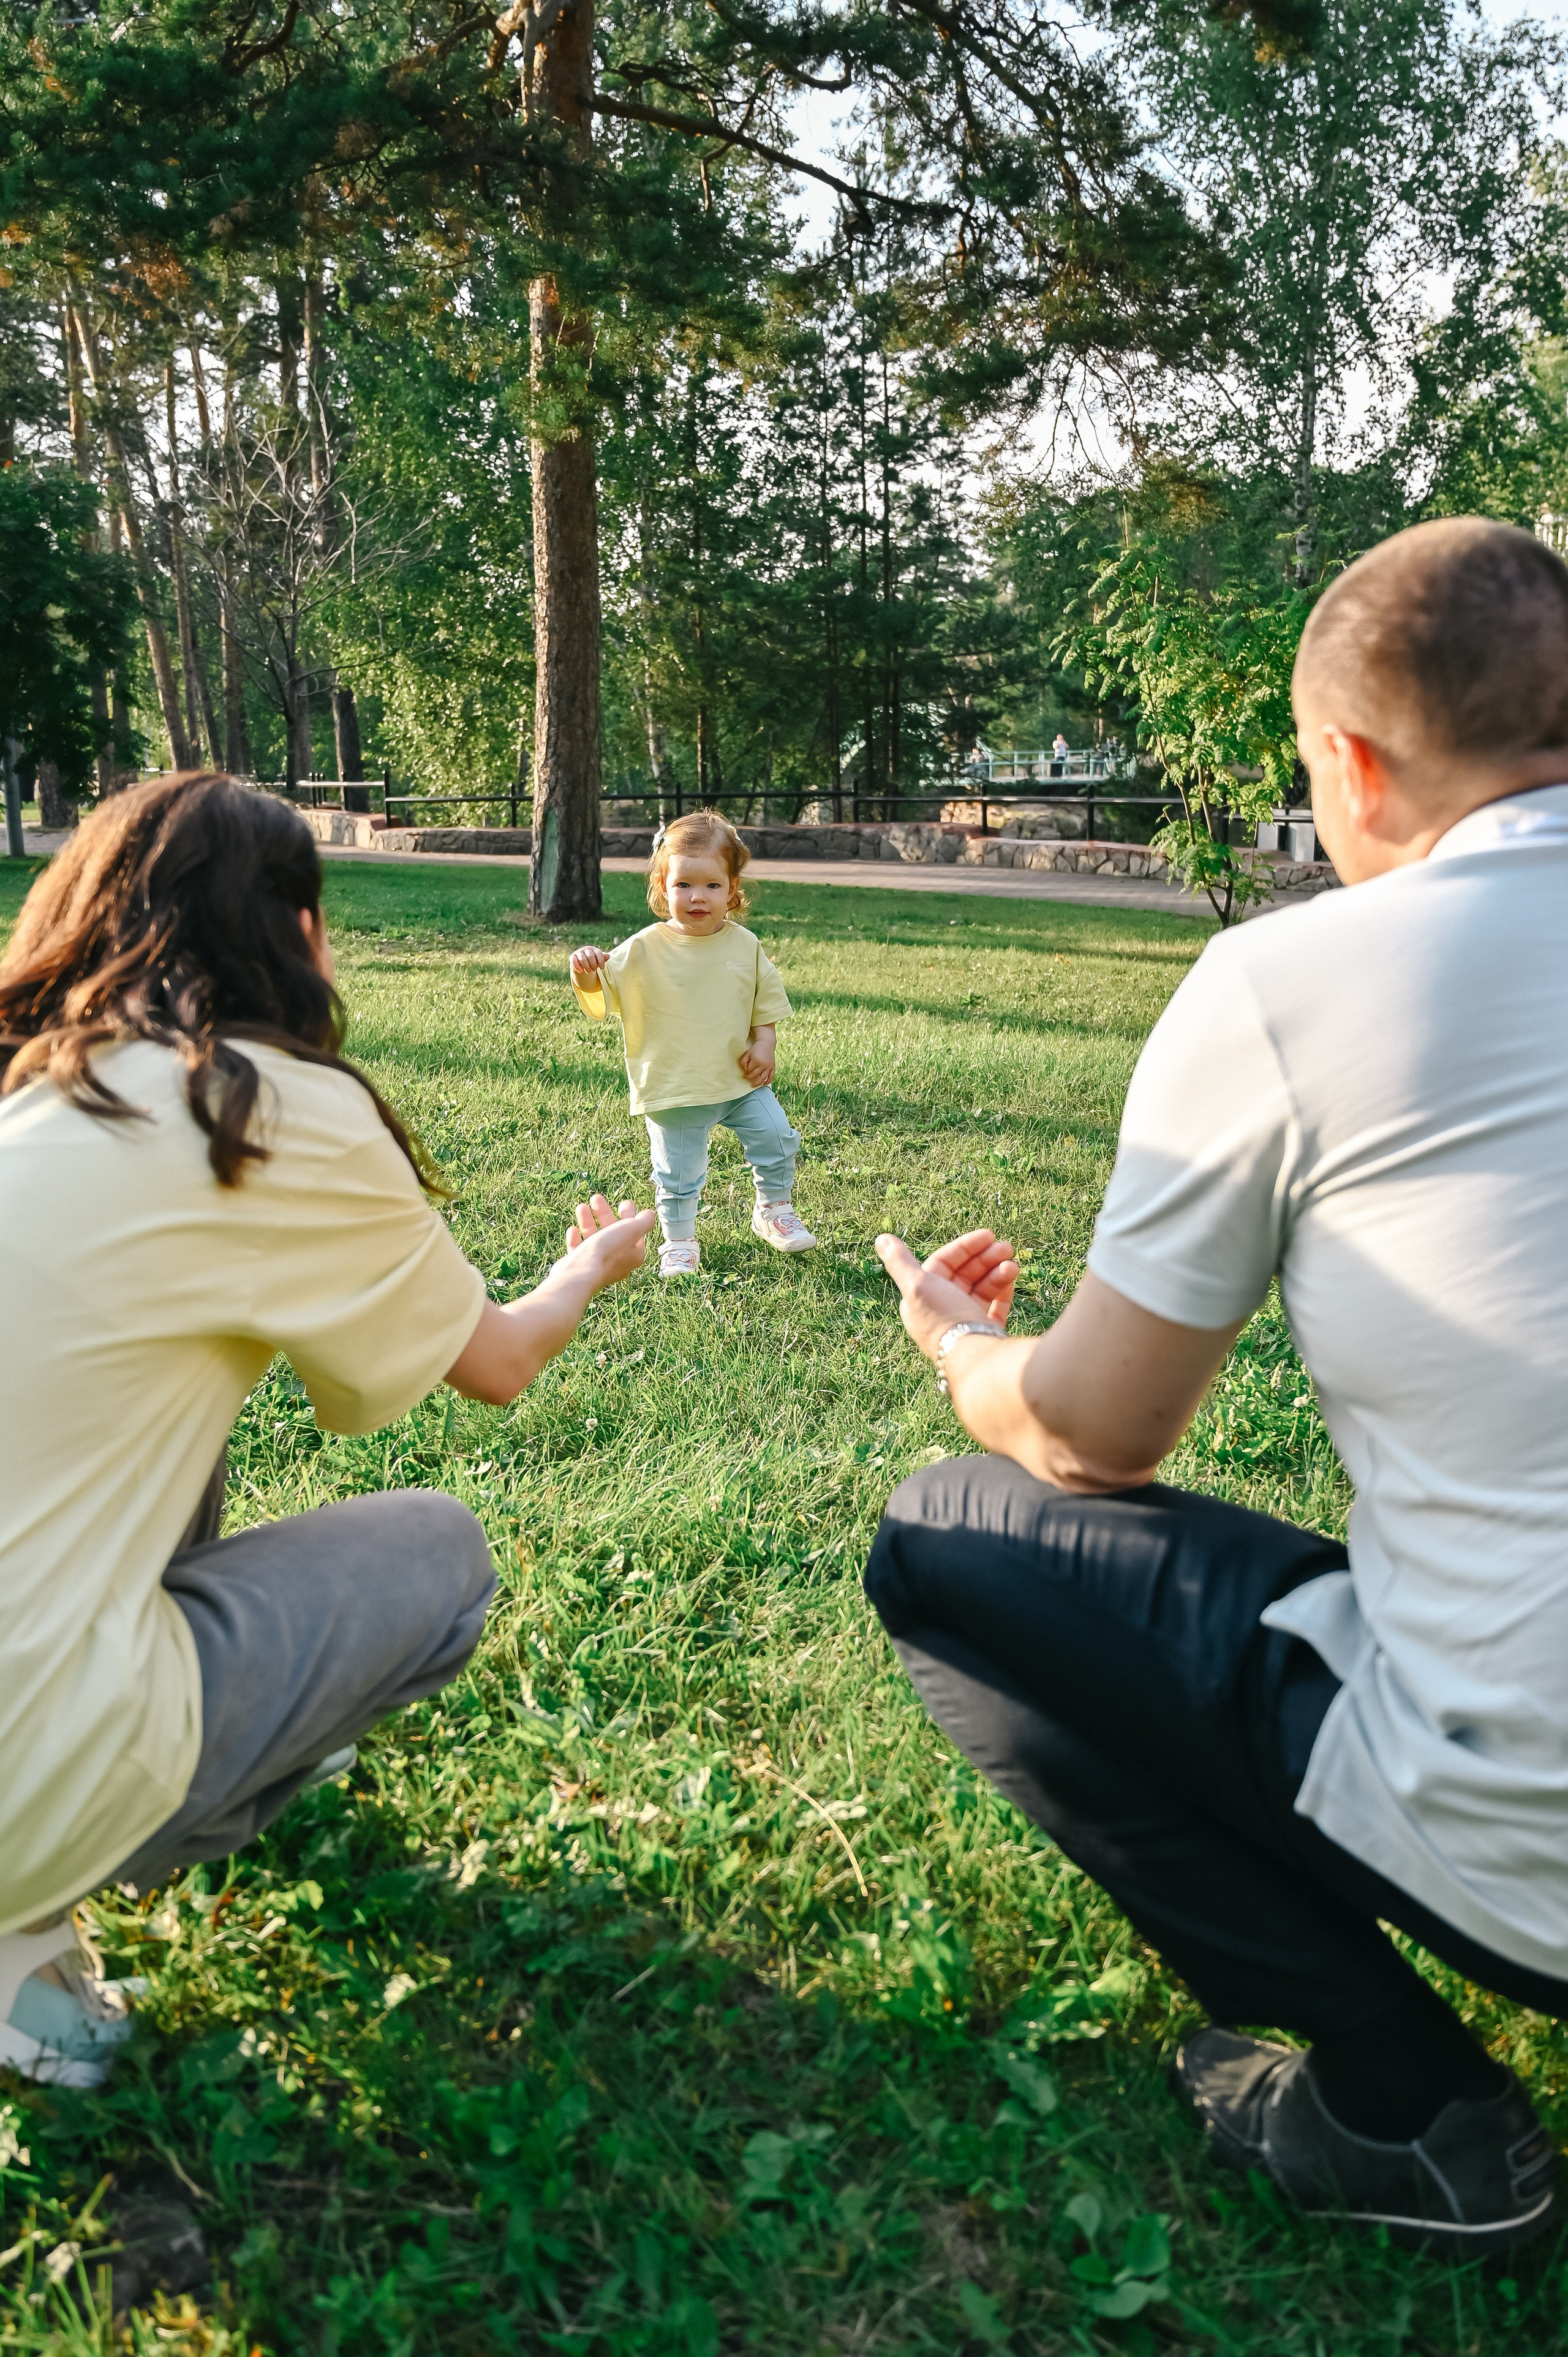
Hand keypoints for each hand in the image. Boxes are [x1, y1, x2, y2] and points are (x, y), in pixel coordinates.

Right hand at [557, 1194, 655, 1289]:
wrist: (580, 1273)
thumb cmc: (607, 1251)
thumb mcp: (631, 1230)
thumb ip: (643, 1222)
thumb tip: (650, 1214)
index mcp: (633, 1255)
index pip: (634, 1232)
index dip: (629, 1215)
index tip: (623, 1203)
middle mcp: (617, 1262)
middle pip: (612, 1233)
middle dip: (604, 1213)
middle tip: (596, 1198)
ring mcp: (598, 1266)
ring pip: (593, 1239)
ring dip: (588, 1221)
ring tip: (581, 1206)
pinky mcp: (580, 1267)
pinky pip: (579, 1250)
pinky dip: (576, 1238)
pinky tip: (572, 1229)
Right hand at [570, 945, 609, 979]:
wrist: (582, 962)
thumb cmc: (593, 961)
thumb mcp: (598, 960)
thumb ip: (603, 959)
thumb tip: (608, 956)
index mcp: (593, 949)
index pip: (598, 953)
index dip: (601, 961)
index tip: (602, 968)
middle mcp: (586, 949)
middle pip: (590, 956)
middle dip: (593, 965)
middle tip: (594, 970)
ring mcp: (578, 952)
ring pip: (582, 959)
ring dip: (586, 967)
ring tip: (589, 972)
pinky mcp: (572, 957)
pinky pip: (574, 961)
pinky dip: (577, 967)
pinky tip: (581, 971)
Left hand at [738, 1044, 774, 1083]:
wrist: (767, 1043)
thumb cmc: (756, 1048)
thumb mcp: (747, 1053)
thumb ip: (744, 1062)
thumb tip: (745, 1070)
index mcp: (756, 1060)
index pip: (749, 1070)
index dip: (746, 1071)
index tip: (746, 1070)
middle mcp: (763, 1064)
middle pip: (755, 1075)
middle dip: (750, 1077)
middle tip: (747, 1077)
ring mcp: (768, 1066)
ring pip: (763, 1078)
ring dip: (757, 1083)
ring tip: (753, 1085)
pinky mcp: (773, 1067)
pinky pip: (771, 1076)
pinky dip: (768, 1081)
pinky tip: (764, 1084)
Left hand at [875, 1228, 1018, 1360]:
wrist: (973, 1358)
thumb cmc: (943, 1319)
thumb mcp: (917, 1285)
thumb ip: (899, 1262)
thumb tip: (881, 1238)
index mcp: (923, 1299)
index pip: (943, 1264)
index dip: (964, 1248)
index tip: (988, 1235)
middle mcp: (942, 1311)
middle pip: (964, 1275)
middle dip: (985, 1259)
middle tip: (1007, 1247)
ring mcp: (964, 1323)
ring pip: (982, 1290)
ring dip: (997, 1273)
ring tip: (1013, 1265)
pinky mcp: (984, 1334)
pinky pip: (994, 1308)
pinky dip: (1002, 1293)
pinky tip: (1011, 1280)